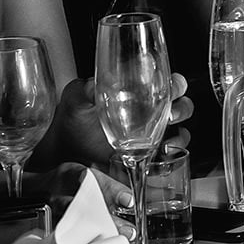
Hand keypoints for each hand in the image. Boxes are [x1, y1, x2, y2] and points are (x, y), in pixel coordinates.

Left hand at [50, 72, 192, 167]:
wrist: (62, 152)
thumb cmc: (72, 120)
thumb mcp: (78, 99)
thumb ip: (89, 89)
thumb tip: (97, 83)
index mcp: (139, 94)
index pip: (168, 84)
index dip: (177, 84)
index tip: (174, 87)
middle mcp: (149, 115)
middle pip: (181, 106)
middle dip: (181, 108)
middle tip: (170, 114)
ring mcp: (149, 138)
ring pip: (180, 133)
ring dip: (179, 136)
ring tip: (165, 142)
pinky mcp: (144, 160)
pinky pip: (168, 159)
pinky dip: (170, 159)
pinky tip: (158, 158)